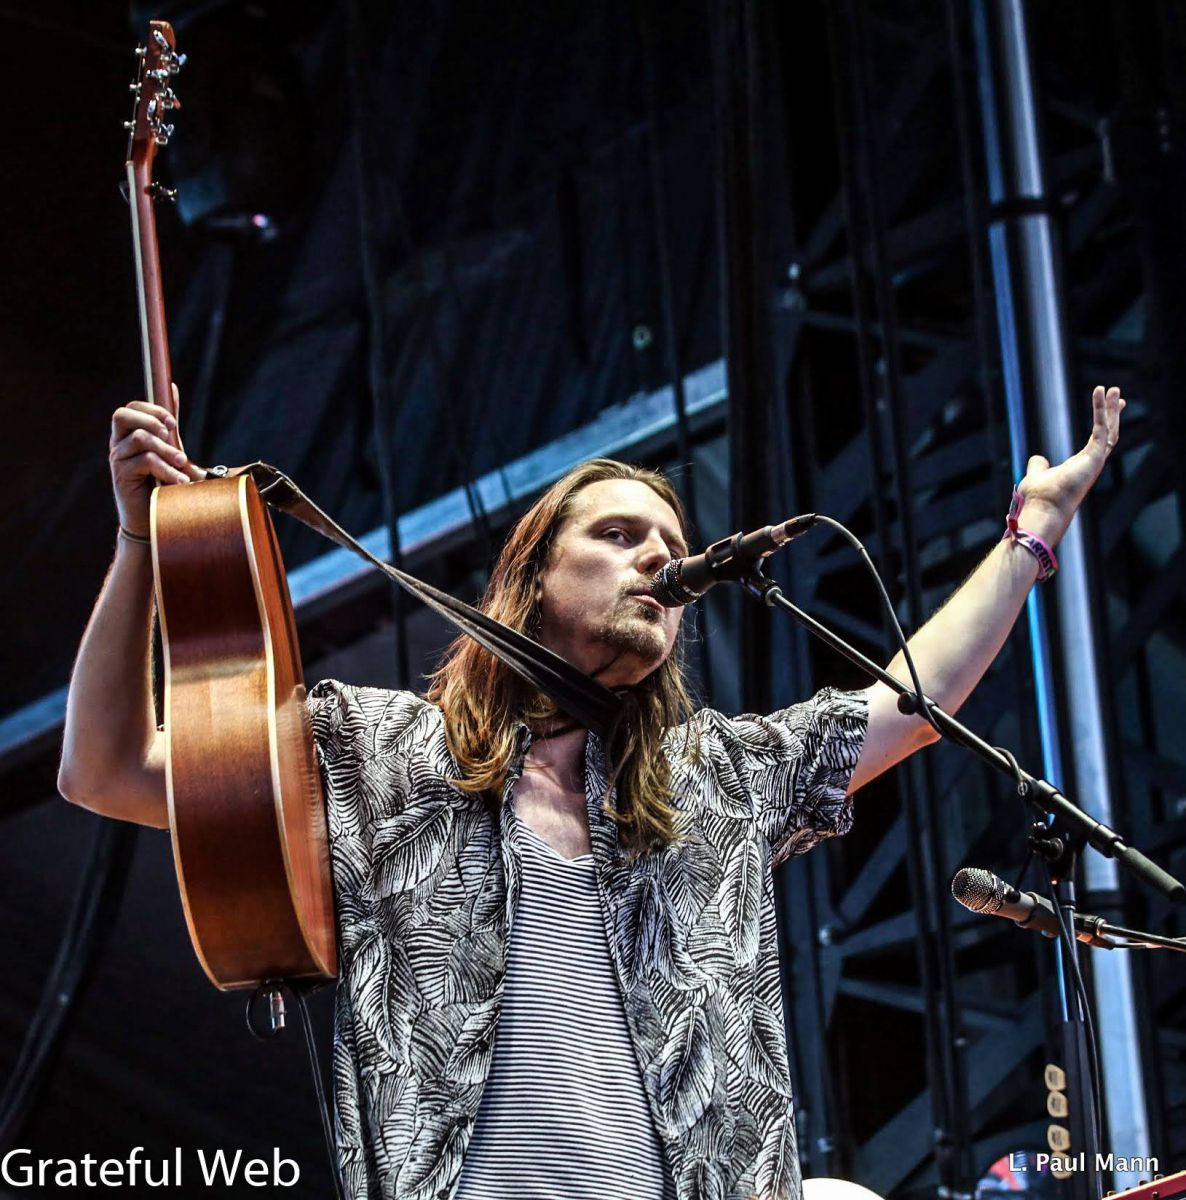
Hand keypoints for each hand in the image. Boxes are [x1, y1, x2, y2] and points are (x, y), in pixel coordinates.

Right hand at [109, 384, 204, 537]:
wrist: (154, 519)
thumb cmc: (162, 482)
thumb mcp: (169, 448)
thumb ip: (168, 423)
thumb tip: (171, 388)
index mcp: (127, 436)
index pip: (129, 409)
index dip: (150, 409)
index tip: (172, 422)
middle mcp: (117, 445)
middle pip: (122, 415)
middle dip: (151, 419)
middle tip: (172, 433)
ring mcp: (117, 460)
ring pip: (140, 439)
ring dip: (167, 449)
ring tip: (183, 464)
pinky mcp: (122, 477)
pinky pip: (145, 462)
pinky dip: (167, 470)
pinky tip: (179, 482)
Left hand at [1014, 385, 1125, 544]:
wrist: (1042, 510)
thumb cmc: (1039, 498)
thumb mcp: (1036, 475)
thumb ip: (1038, 466)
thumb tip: (1038, 459)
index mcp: (1080, 466)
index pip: (1097, 441)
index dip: (1102, 424)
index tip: (1106, 408)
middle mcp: (1091, 463)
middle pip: (1108, 434)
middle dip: (1112, 413)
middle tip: (1117, 395)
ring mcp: (1095, 461)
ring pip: (1109, 430)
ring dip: (1111, 409)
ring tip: (1114, 390)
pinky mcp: (1094, 457)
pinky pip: (1101, 428)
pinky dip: (1100, 410)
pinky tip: (1099, 393)